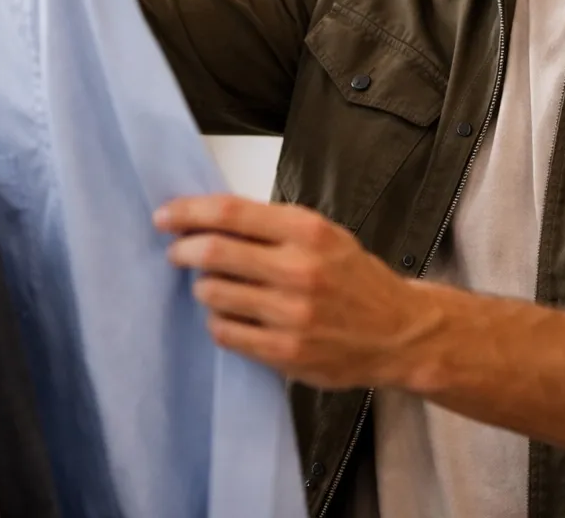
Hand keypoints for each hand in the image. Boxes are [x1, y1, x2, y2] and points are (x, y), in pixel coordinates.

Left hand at [154, 194, 437, 389]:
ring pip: (214, 294)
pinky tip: (230, 315)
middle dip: (183, 250)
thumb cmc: (355, 279)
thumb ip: (272, 227)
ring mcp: (292, 314)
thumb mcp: (323, 235)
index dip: (188, 212)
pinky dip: (218, 320)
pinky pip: (226, 332)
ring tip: (211, 286)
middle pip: (215, 252)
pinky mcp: (286, 351)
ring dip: (203, 287)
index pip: (230, 213)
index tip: (166, 216)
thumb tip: (210, 220)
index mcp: (307, 231)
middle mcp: (299, 270)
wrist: (399, 331)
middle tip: (177, 252)